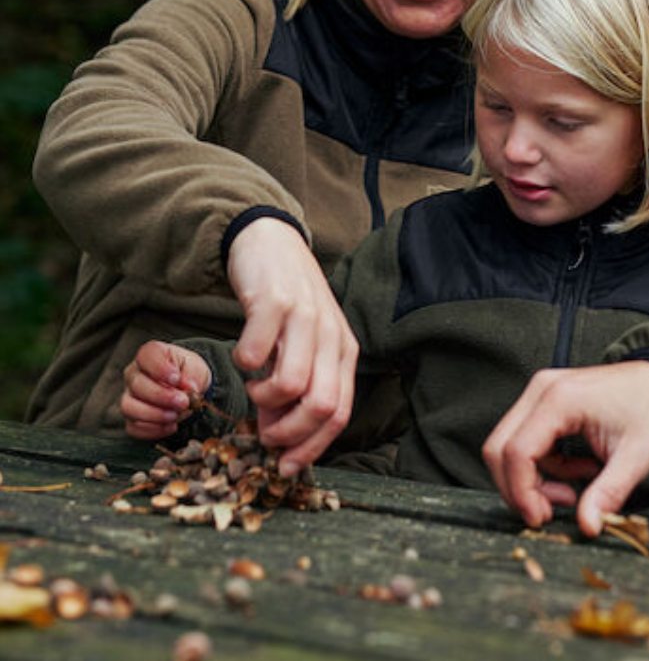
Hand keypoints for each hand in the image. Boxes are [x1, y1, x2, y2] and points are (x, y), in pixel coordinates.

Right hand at [121, 340, 210, 439]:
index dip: (159, 368)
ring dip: (155, 415)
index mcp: (150, 354)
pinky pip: (133, 427)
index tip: (176, 379)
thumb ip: (191, 376)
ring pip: (130, 407)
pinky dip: (153, 429)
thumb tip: (189, 391)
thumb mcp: (195, 367)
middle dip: (162, 396)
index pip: (146, 356)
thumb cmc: (188, 371)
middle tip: (183, 402)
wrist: (187, 386)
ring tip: (176, 416)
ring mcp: (129, 396)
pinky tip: (171, 426)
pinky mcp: (131, 417)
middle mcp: (134, 374)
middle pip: (137, 385)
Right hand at [226, 217, 358, 476]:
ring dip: (263, 400)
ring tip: (253, 387)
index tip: (284, 467)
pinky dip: (243, 365)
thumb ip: (296, 390)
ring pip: (293, 384)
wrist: (271, 243)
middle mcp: (331, 335)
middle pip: (323, 406)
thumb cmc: (286, 303)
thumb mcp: (302, 346)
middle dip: (288, 433)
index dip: (312, 448)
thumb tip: (275, 437)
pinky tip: (243, 355)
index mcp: (343, 351)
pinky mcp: (274, 301)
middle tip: (263, 431)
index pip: (341, 414)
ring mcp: (305, 316)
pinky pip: (256, 353)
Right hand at [483, 361, 648, 536]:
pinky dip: (545, 467)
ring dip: (532, 480)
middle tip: (551, 513)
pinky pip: (527, 441)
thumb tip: (587, 527)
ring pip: (509, 446)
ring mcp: (542, 393)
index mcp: (559, 399)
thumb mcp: (637, 457)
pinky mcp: (547, 401)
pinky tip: (578, 473)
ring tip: (573, 492)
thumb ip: (607, 493)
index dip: (522, 493)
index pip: (516, 452)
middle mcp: (542, 390)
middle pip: (500, 447)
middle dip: (519, 489)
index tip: (542, 521)